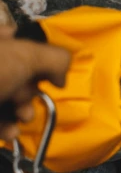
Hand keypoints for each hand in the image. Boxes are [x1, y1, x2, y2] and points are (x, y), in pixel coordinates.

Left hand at [0, 25, 70, 141]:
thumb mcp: (27, 55)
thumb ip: (56, 59)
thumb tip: (62, 76)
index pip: (23, 40)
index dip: (40, 57)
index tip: (47, 74)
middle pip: (17, 72)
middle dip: (29, 90)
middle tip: (29, 99)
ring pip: (5, 97)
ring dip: (20, 112)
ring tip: (22, 119)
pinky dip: (4, 126)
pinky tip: (10, 133)